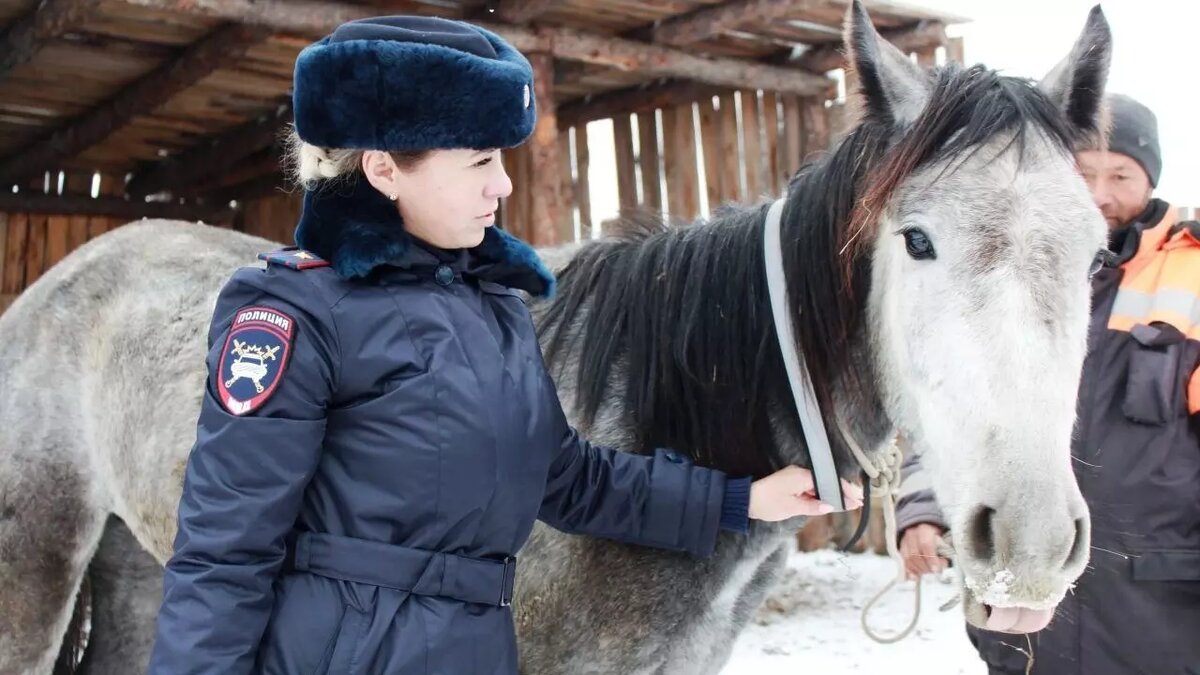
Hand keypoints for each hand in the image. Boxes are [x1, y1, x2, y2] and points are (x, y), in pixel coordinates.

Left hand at [748, 466, 863, 520]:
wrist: (747, 500)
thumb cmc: (767, 503)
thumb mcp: (792, 507)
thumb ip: (813, 506)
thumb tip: (829, 506)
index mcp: (802, 476)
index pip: (829, 481)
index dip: (844, 490)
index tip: (857, 498)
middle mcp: (800, 473)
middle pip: (826, 482)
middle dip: (841, 492)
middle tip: (857, 502)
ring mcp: (795, 478)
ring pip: (819, 486)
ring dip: (831, 494)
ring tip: (848, 504)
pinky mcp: (791, 483)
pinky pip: (810, 488)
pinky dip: (820, 495)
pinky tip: (830, 503)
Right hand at [899, 522, 949, 579]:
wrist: (924, 529)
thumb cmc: (935, 536)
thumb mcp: (943, 539)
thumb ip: (944, 551)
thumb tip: (943, 564)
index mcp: (923, 530)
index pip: (925, 545)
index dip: (931, 559)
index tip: (936, 569)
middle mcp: (911, 535)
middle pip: (915, 554)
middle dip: (925, 567)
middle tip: (933, 572)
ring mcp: (904, 543)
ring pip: (908, 560)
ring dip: (918, 570)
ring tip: (927, 572)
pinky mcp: (900, 551)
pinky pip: (903, 563)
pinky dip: (909, 572)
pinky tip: (915, 577)